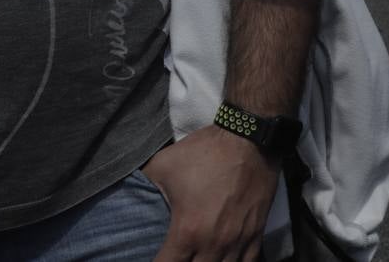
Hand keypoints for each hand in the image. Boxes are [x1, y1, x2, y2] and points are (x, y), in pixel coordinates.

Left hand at [143, 125, 279, 261]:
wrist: (249, 138)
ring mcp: (238, 240)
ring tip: (198, 258)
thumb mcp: (164, 164)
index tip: (155, 259)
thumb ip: (145, 185)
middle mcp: (213, 243)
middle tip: (177, 257)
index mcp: (187, 231)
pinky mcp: (256, 232)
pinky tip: (225, 259)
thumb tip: (132, 193)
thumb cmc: (206, 151)